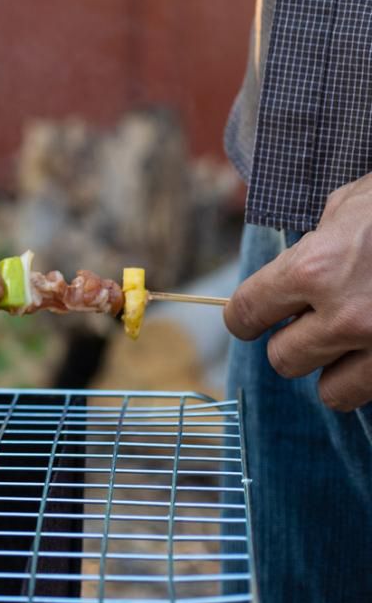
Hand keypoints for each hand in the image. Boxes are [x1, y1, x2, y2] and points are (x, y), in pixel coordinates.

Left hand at [226, 175, 371, 410]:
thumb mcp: (346, 208)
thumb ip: (314, 245)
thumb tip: (297, 264)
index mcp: (313, 269)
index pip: (246, 313)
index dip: (244, 318)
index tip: (250, 321)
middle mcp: (343, 316)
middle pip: (283, 359)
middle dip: (291, 343)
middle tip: (308, 326)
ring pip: (331, 393)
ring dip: (332, 371)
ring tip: (345, 347)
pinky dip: (370, 375)